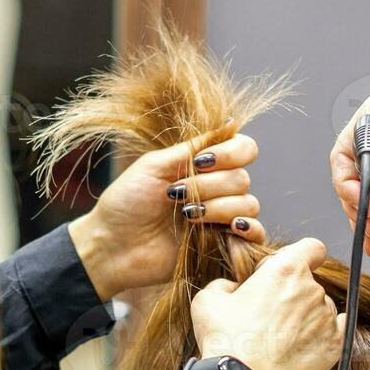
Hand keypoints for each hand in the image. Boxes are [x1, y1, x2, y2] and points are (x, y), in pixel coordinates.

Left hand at [70, 133, 264, 300]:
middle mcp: (218, 189)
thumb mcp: (154, 166)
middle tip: (176, 194)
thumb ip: (192, 148)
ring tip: (187, 216)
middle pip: (242, 178)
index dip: (230, 153)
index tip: (200, 162)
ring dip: (219, 208)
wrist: (113, 246)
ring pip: (249, 204)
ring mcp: (222, 217)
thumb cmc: (126, 203)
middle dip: (210, 186)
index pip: (243, 149)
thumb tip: (229, 122)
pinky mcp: (225, 245)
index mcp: (203, 166)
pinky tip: (229, 228)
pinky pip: (256, 233)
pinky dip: (248, 228)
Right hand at [188, 238, 343, 369]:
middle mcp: (313, 289)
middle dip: (293, 294)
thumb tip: (235, 288)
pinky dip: (323, 334)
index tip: (289, 269)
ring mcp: (327, 318)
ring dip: (306, 317)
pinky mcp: (335, 345)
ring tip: (280, 338)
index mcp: (285, 270)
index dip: (301, 256)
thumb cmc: (226, 342)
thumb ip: (226, 284)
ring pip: (321, 308)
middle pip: (311, 283)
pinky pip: (336, 330)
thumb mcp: (209, 300)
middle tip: (269, 314)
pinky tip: (304, 343)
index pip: (312, 247)